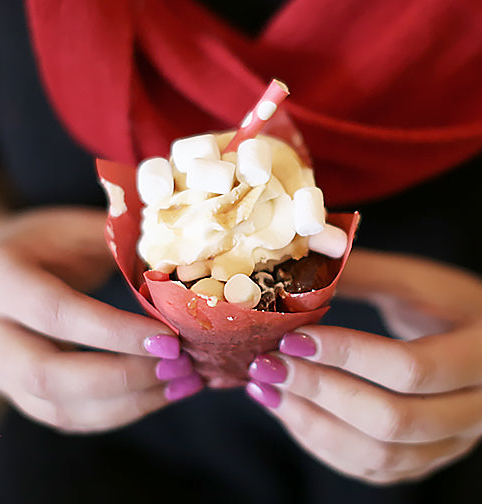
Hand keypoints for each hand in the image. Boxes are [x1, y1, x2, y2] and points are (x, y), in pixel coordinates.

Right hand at [0, 207, 201, 432]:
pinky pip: (64, 417)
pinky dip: (116, 411)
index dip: (115, 331)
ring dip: (127, 403)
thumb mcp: (77, 227)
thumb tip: (187, 263)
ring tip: (181, 383)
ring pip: (57, 409)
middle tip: (180, 367)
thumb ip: (122, 243)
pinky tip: (157, 393)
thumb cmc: (46, 241)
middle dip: (122, 377)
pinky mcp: (14, 392)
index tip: (170, 338)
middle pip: (48, 375)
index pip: (56, 313)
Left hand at [246, 249, 481, 483]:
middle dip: (319, 391)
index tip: (292, 337)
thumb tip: (296, 259)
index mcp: (480, 354)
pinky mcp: (425, 457)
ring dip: (312, 423)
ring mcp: (452, 442)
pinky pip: (372, 468)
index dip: (347, 354)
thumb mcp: (414, 282)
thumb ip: (360, 274)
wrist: (480, 339)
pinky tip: (286, 409)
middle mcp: (476, 410)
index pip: (412, 368)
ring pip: (380, 454)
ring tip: (265, 388)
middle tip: (267, 364)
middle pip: (394, 421)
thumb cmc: (446, 303)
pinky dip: (322, 443)